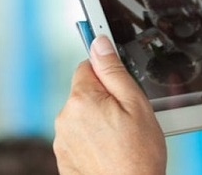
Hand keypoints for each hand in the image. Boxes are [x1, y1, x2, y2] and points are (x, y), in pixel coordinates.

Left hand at [54, 36, 166, 174]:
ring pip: (83, 114)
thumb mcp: (135, 103)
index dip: (107, 72)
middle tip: (127, 115)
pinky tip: (111, 149)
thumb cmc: (138, 154)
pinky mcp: (64, 157)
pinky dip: (93, 138)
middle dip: (105, 97)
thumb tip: (99, 43)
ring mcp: (62, 139)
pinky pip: (79, 135)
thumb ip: (114, 71)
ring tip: (121, 136)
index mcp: (82, 99)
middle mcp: (65, 117)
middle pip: (85, 91)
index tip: (120, 83)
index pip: (87, 66)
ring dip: (99, 118)